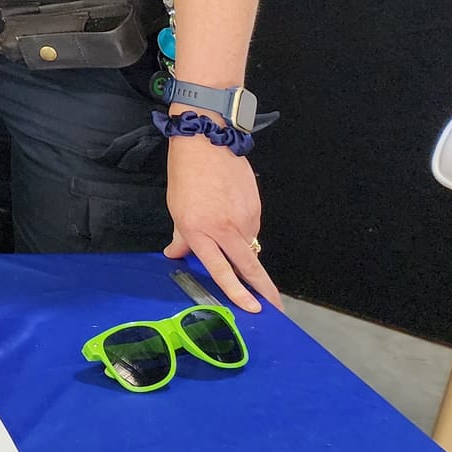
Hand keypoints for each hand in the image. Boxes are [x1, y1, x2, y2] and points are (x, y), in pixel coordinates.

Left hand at [163, 133, 278, 311]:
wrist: (206, 142)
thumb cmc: (186, 175)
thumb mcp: (176, 208)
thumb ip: (182, 237)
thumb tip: (176, 254)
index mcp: (199, 230)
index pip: (221, 269)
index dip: (237, 292)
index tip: (252, 309)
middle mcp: (224, 228)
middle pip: (250, 267)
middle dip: (264, 291)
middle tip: (275, 308)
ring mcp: (244, 218)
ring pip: (248, 246)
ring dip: (242, 248)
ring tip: (224, 225)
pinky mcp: (257, 208)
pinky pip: (252, 228)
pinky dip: (243, 229)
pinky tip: (231, 212)